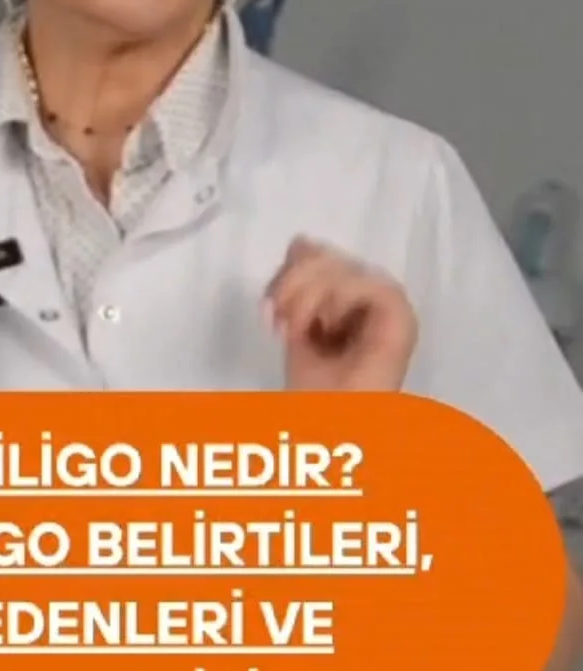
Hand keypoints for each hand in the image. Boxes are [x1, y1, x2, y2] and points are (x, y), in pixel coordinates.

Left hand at [264, 237, 417, 391]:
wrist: (331, 430)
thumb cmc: (316, 393)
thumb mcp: (297, 325)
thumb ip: (299, 285)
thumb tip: (301, 240)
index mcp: (353, 298)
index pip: (317, 255)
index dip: (288, 272)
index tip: (268, 308)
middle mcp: (375, 298)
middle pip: (327, 255)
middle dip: (293, 283)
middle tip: (278, 320)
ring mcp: (391, 308)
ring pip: (344, 264)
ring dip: (309, 295)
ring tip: (297, 330)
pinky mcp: (401, 318)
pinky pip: (368, 284)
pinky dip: (337, 299)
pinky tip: (324, 328)